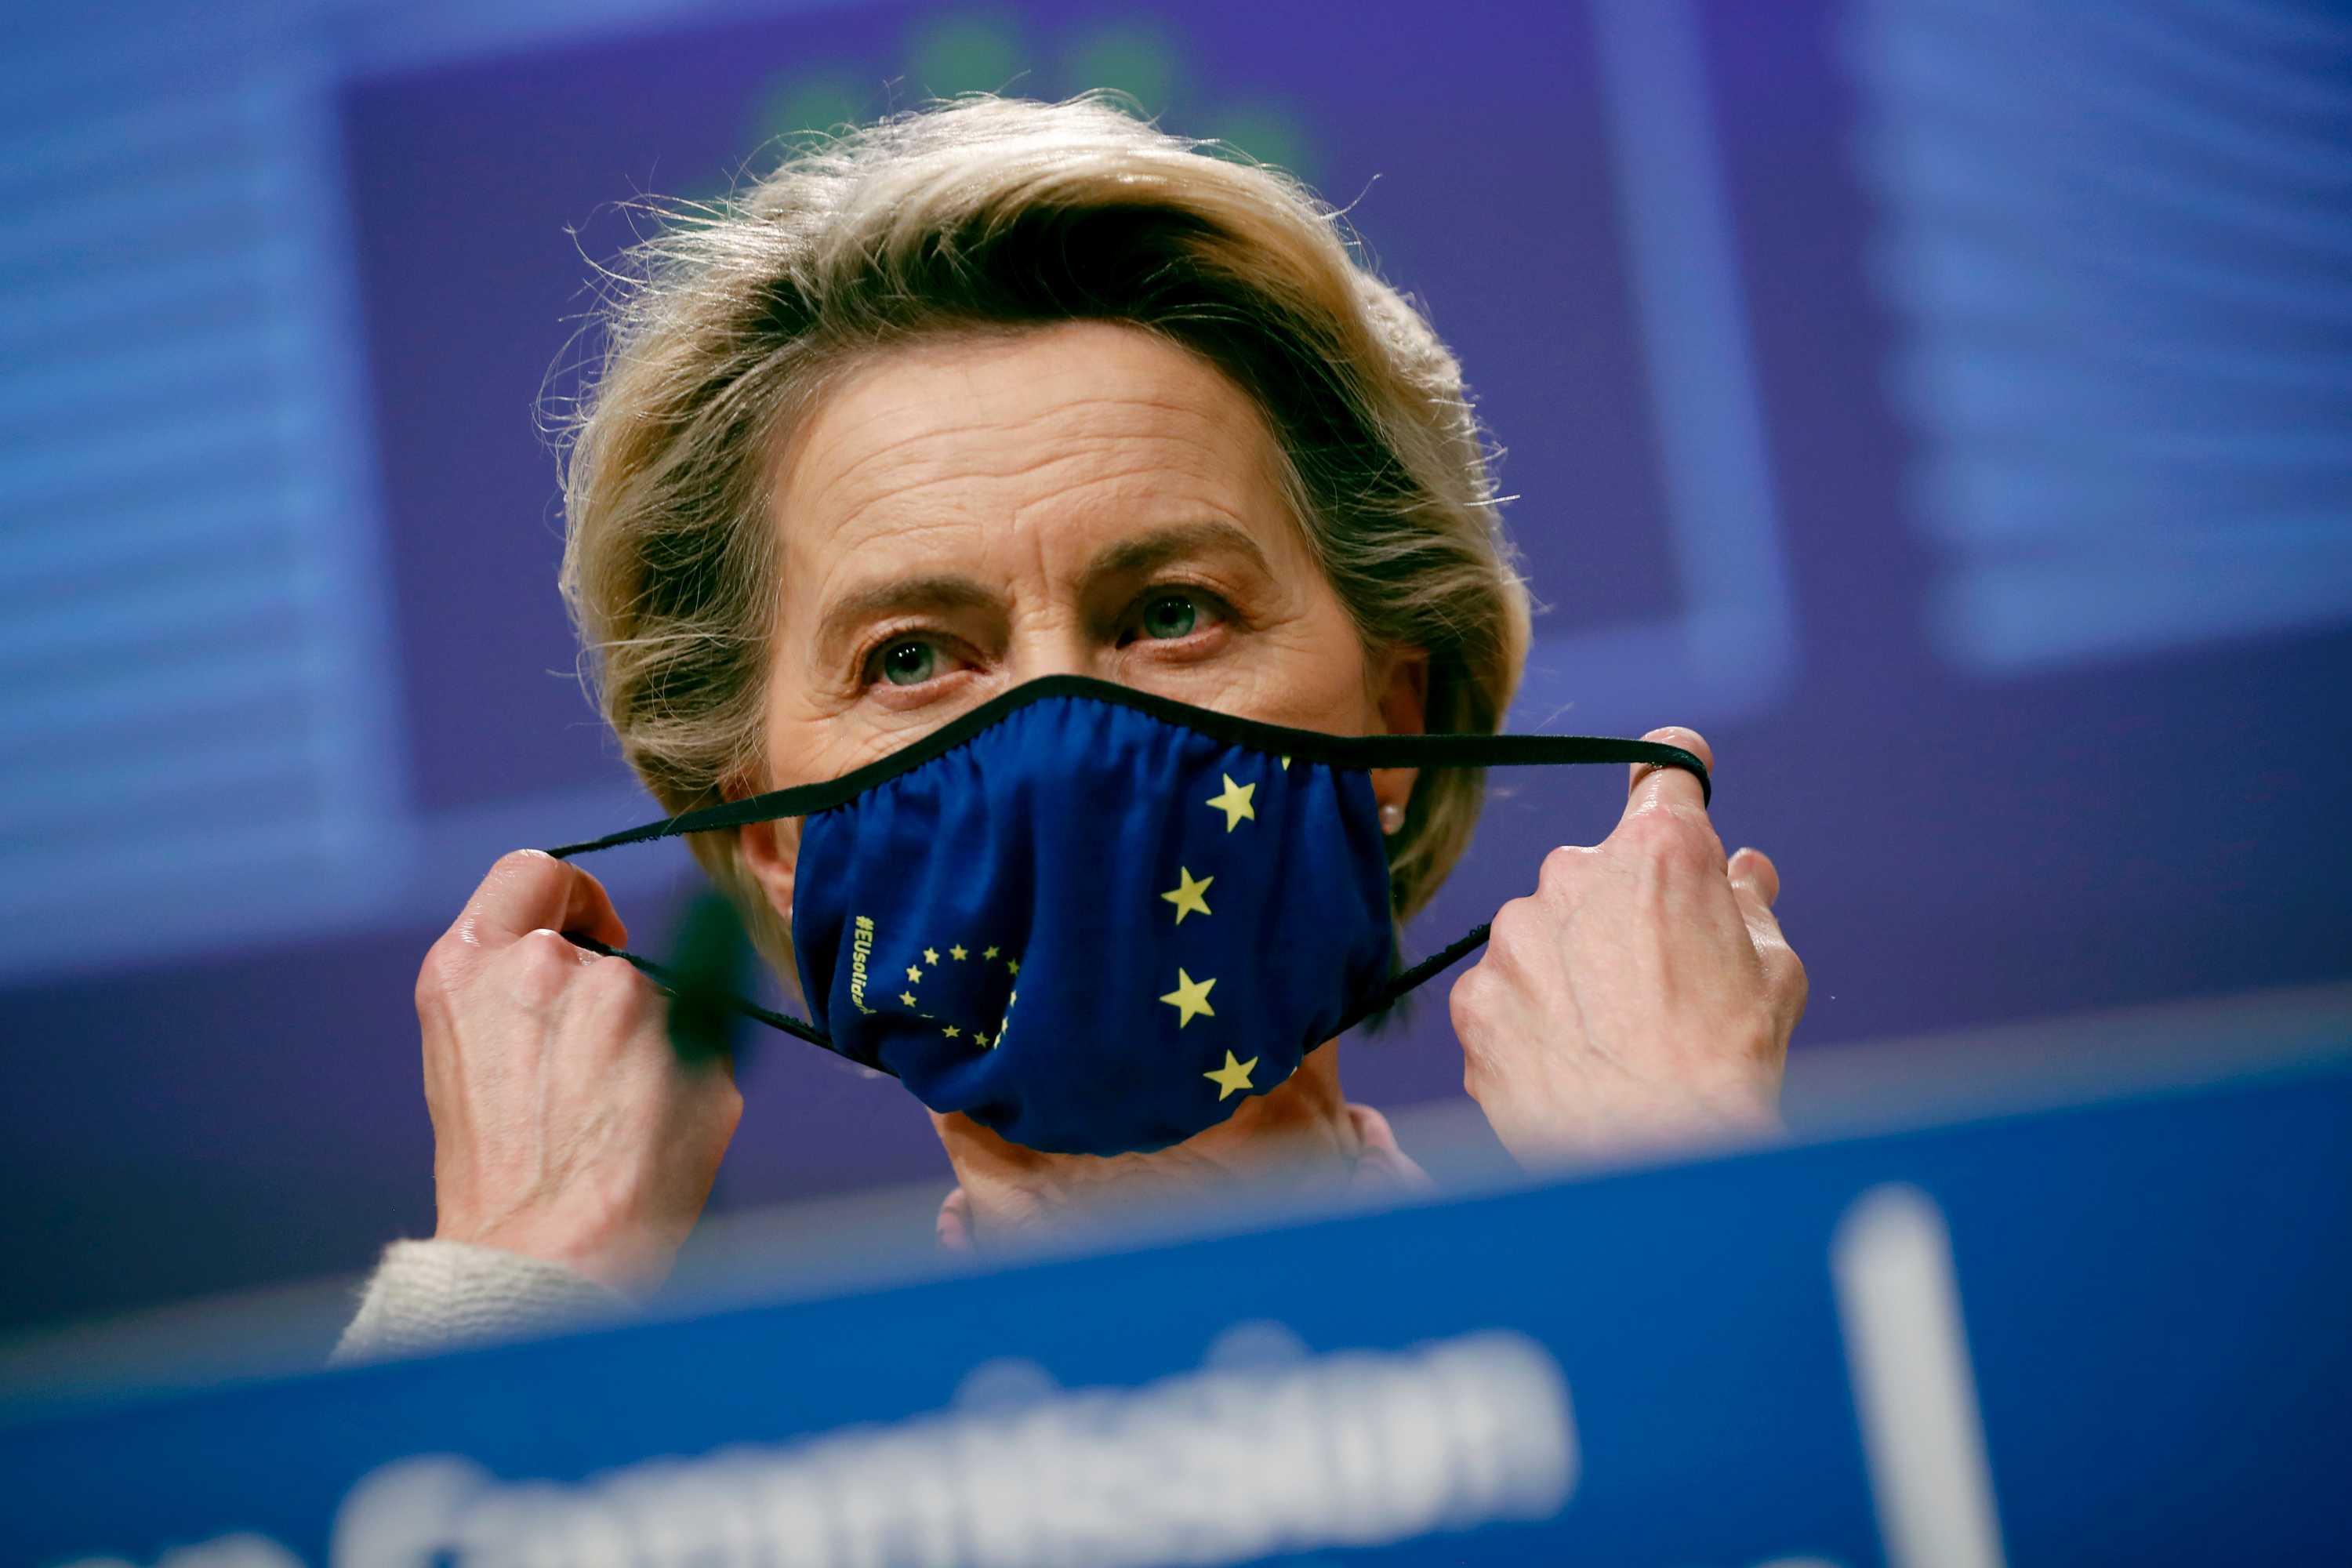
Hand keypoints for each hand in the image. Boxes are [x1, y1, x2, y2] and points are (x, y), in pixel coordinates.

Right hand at [415, 850, 741, 1294]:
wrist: (540, 1257)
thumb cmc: (501, 1175)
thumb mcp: (472, 1056)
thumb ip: (526, 994)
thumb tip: (607, 970)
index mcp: (469, 963)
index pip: (530, 871)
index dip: (568, 898)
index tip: (587, 933)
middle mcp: (544, 963)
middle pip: (604, 947)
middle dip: (608, 999)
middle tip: (591, 1075)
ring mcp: (623, 997)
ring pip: (660, 1000)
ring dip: (651, 1047)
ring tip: (613, 1126)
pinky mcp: (693, 1037)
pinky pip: (704, 1043)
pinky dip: (689, 1082)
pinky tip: (651, 1137)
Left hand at [1447, 729, 1805, 1165]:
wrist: (1656, 1160)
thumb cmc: (1729, 1064)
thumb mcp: (1772, 972)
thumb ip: (1748, 904)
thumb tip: (1742, 868)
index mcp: (1661, 850)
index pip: (1662, 776)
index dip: (1672, 773)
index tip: (1672, 771)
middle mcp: (1576, 872)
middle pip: (1598, 873)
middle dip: (1621, 915)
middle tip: (1655, 986)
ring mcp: (1515, 934)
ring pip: (1544, 936)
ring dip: (1571, 971)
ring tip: (1612, 1042)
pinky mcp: (1475, 996)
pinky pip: (1506, 993)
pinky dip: (1532, 1021)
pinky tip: (1570, 1066)